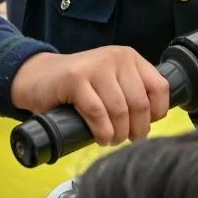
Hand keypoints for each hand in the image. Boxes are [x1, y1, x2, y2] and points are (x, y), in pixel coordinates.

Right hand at [9, 47, 169, 145]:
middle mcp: (115, 58)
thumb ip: (132, 92)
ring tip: (111, 139)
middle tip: (127, 139)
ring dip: (118, 134)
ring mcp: (94, 67)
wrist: (38, 77)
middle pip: (140, 103)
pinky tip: (100, 137)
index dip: (157, 113)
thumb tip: (153, 120)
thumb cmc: (78, 86)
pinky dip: (102, 131)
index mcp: (129, 57)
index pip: (160, 87)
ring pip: (120, 110)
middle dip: (136, 129)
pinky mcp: (75, 79)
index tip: (145, 125)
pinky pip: (98, 113)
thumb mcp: (111, 82)